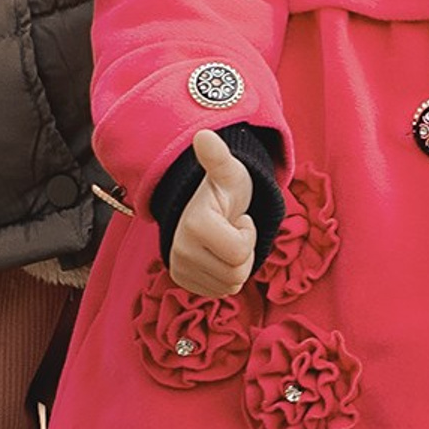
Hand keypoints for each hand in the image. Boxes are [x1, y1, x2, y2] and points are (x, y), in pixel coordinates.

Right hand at [167, 130, 256, 298]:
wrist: (207, 206)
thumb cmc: (224, 189)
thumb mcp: (227, 172)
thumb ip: (218, 157)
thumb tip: (204, 135)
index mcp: (194, 224)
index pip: (240, 254)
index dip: (248, 234)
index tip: (237, 218)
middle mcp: (180, 251)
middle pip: (236, 274)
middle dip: (244, 252)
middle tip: (232, 230)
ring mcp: (179, 268)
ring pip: (230, 286)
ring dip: (236, 265)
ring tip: (225, 241)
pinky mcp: (183, 282)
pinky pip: (220, 292)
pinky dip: (226, 276)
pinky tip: (218, 255)